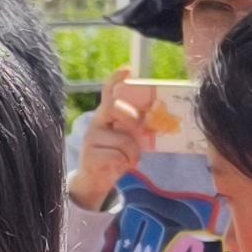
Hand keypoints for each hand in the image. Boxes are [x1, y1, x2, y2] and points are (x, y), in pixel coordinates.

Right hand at [69, 70, 153, 209]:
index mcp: (107, 115)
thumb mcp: (127, 138)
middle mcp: (96, 123)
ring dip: (133, 153)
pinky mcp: (91, 156)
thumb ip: (136, 128)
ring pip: (124, 140)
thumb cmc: (114, 155)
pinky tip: (118, 167)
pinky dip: (125, 164)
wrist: (93, 181)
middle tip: (136, 130)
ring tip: (128, 159)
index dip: (116, 79)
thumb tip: (160, 121)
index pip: (108, 92)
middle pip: (115, 107)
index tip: (127, 70)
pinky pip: (119, 156)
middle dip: (131, 118)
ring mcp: (91, 139)